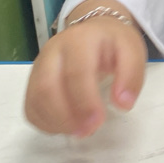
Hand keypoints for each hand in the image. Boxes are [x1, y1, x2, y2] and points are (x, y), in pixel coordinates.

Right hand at [24, 12, 146, 137]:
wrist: (95, 31)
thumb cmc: (113, 43)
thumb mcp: (133, 51)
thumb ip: (132, 76)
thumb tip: (123, 104)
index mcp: (80, 40)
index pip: (76, 72)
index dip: (85, 101)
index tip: (98, 122)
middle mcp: (53, 51)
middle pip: (47, 87)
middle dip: (65, 117)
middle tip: (87, 131)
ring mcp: (39, 66)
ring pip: (35, 99)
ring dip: (55, 122)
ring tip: (79, 131)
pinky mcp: (33, 80)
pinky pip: (30, 106)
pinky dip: (45, 123)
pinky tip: (66, 127)